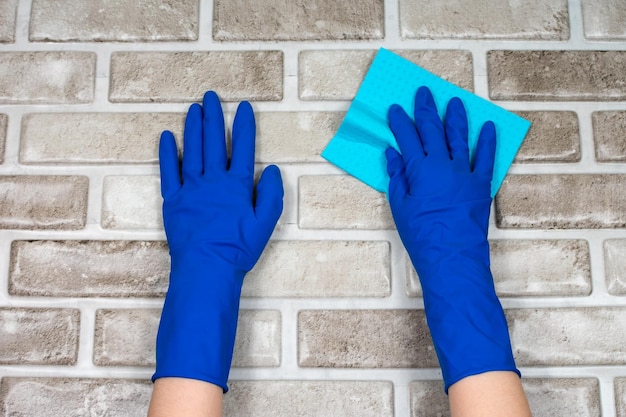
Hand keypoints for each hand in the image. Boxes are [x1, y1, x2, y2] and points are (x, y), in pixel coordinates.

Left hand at [153, 91, 283, 391]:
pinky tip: (166, 137)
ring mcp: (191, 188)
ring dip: (192, 127)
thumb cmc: (239, 248)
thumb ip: (271, 195)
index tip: (243, 106)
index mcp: (237, 185)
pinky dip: (167, 153)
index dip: (244, 126)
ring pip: (192, 150)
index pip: (243, 148)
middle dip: (213, 117)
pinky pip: (169, 171)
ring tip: (193, 108)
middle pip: (214, 142)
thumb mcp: (265, 224)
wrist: (207, 266)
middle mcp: (214, 180)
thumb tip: (273, 170)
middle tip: (210, 96)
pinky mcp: (173, 199)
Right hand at [385, 86, 517, 391]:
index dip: (401, 122)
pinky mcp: (481, 185)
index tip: (395, 108)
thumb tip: (392, 154)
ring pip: (459, 138)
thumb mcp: (401, 207)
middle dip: (427, 110)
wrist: (452, 256)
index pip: (408, 138)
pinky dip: (487, 142)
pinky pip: (485, 159)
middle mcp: (443, 165)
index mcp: (420, 170)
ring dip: (456, 118)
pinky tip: (488, 127)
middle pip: (433, 131)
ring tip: (455, 100)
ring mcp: (464, 173)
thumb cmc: (421, 235)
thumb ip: (397, 178)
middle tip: (424, 92)